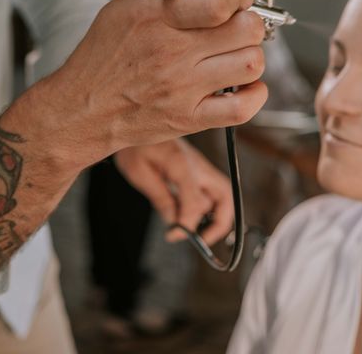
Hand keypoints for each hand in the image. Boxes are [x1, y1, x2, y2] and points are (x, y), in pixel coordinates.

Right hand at [34, 0, 267, 170]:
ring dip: (251, 57)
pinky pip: (242, 109)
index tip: (239, 0)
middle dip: (251, 24)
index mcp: (157, 19)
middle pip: (245, 30)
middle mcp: (173, 53)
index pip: (219, 2)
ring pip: (250, 64)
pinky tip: (244, 86)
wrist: (81, 109)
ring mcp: (183, 89)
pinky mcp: (190, 119)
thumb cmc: (104, 57)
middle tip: (240, 28)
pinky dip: (254, 95)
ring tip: (236, 56)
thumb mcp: (126, 8)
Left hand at [114, 139, 233, 244]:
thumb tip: (174, 222)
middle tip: (202, 240)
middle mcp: (198, 165)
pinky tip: (189, 215)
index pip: (196, 202)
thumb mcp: (139, 172)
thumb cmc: (135, 144)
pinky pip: (211, 191)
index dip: (187, 224)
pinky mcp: (198, 169)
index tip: (174, 235)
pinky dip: (207, 208)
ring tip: (198, 232)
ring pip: (223, 195)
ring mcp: (201, 167)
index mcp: (183, 164)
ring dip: (216, 216)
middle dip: (219, 223)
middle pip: (225, 197)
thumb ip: (160, 198)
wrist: (136, 121)